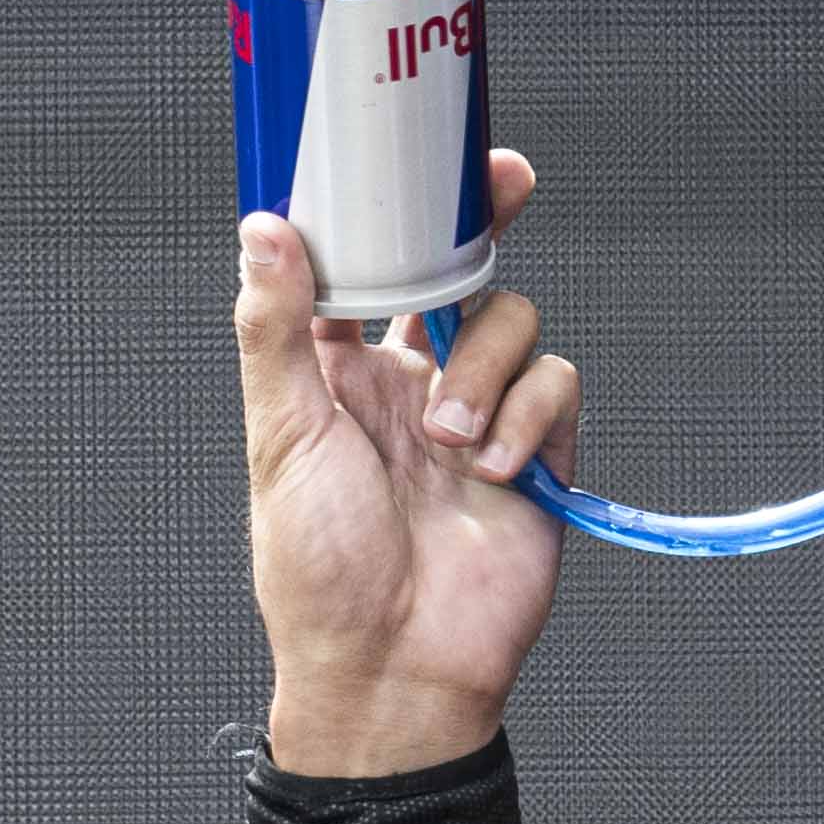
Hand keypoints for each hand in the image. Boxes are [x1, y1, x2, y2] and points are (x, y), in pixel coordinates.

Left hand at [238, 148, 573, 772]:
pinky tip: (499, 470)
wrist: (395, 670)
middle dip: (488, 220)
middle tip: (508, 181)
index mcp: (341, 374)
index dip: (398, 210)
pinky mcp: (539, 452)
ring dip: (489, 369)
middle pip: (464, 269)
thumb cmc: (319, 574)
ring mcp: (479, 414)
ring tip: (456, 444)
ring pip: (514, 321)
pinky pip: (559, 384)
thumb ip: (277, 331)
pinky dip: (533, 417)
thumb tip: (264, 230)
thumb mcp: (282, 439)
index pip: (374, 265)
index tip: (417, 153)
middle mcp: (412, 383)